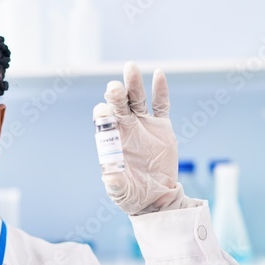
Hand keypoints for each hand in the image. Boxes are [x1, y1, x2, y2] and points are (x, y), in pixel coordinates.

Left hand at [95, 61, 188, 214]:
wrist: (157, 197)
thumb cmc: (133, 195)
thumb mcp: (123, 193)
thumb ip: (116, 185)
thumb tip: (109, 178)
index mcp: (111, 141)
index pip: (104, 121)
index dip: (103, 115)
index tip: (103, 111)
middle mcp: (124, 128)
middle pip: (118, 105)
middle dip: (115, 95)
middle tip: (114, 87)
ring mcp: (142, 125)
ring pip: (136, 99)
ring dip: (133, 84)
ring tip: (131, 67)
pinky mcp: (161, 126)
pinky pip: (161, 105)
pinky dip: (160, 90)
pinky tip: (159, 75)